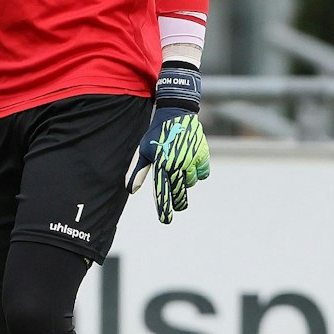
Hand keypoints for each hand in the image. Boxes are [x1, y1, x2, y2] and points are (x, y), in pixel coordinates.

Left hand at [124, 61, 209, 223]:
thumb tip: (131, 191)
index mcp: (161, 163)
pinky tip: (192, 167)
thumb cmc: (156, 133)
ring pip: (191, 182)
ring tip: (180, 173)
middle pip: (179, 192)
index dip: (164, 208)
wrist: (176, 112)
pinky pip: (202, 172)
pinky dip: (198, 172)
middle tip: (178, 207)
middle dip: (178, 202)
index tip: (166, 221)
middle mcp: (177, 163)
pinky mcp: (203, 154)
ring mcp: (192, 159)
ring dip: (186, 182)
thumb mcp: (144, 150)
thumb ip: (138, 171)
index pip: (162, 191)